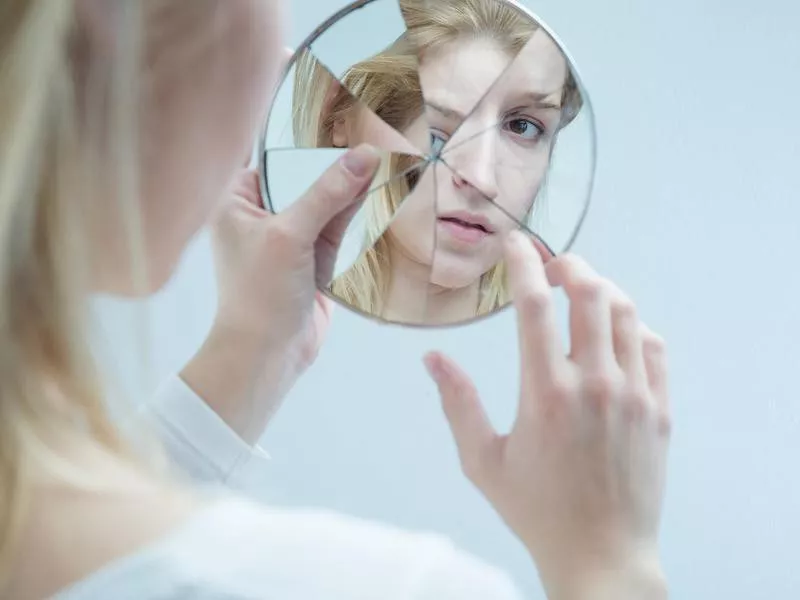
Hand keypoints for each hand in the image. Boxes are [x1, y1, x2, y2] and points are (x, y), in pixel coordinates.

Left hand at [181, 145, 380, 442]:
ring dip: (350, 188)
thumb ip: (326, 194)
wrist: (269, 355)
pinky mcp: (312, 259)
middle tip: (371, 132)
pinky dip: (355, 214)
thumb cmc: (259, 295)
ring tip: (386, 158)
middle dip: (335, 164)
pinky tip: (380, 191)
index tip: (341, 117)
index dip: (305, 141)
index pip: (273, 158)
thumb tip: (365, 156)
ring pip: (325, 202)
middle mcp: (261, 216)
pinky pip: (336, 227)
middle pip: (304, 178)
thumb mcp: (291, 235)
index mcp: (236, 203)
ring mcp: (289, 238)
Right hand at [424, 231, 669, 599]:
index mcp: (544, 392)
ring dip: (602, 288)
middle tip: (550, 265)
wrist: (602, 554)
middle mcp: (594, 383)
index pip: (533, 303)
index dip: (521, 262)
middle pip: (590, 291)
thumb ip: (457, 403)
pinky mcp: (660, 410)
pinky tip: (615, 331)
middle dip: (568, 264)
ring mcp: (635, 394)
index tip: (514, 243)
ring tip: (581, 290)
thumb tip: (432, 357)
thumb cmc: (536, 510)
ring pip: (626, 312)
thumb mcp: (482, 460)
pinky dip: (633, 325)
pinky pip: (653, 346)